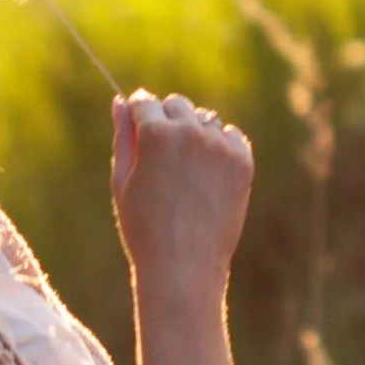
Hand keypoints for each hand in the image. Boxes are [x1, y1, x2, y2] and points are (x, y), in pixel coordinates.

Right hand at [111, 89, 253, 300]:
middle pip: (177, 104)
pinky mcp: (243, 162)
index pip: (145, 101)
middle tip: (161, 155)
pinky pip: (231, 136)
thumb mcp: (122, 179)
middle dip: (167, 120)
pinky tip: (207, 174)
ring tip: (185, 171)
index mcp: (155, 134)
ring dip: (194, 133)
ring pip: (205, 119)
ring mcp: (220, 146)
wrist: (184, 264)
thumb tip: (121, 101)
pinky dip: (220, 146)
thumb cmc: (143, 225)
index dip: (139, 114)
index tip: (139, 128)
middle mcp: (190, 132)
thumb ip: (123, 136)